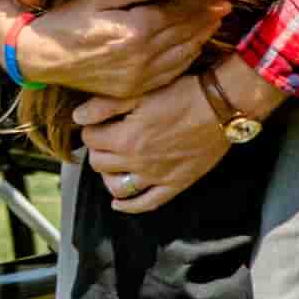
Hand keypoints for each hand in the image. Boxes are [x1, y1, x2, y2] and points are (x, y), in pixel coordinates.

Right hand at [1, 0, 220, 99]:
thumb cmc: (67, 20)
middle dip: (206, 20)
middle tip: (224, 8)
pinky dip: (184, 59)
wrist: (42, 57)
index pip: (179, 14)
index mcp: (135, 29)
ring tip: (213, 24)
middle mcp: (143, 56)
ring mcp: (139, 76)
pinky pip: (168, 74)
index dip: (200, 4)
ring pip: (181, 56)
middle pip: (185, 35)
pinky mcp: (133, 89)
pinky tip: (191, 48)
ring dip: (200, 39)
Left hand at [70, 77, 228, 215]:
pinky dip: (129, 206)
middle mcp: (137, 163)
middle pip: (99, 163)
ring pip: (117, 187)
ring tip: (111, 164)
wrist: (221, 106)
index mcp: (125, 139)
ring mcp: (156, 177)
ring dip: (108, 176)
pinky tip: (119, 203)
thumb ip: (104, 106)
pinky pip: (147, 203)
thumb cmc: (182, 94)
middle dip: (97, 150)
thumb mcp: (139, 92)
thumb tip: (77, 117)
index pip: (89, 140)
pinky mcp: (175, 184)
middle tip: (104, 138)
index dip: (90, 129)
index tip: (96, 123)